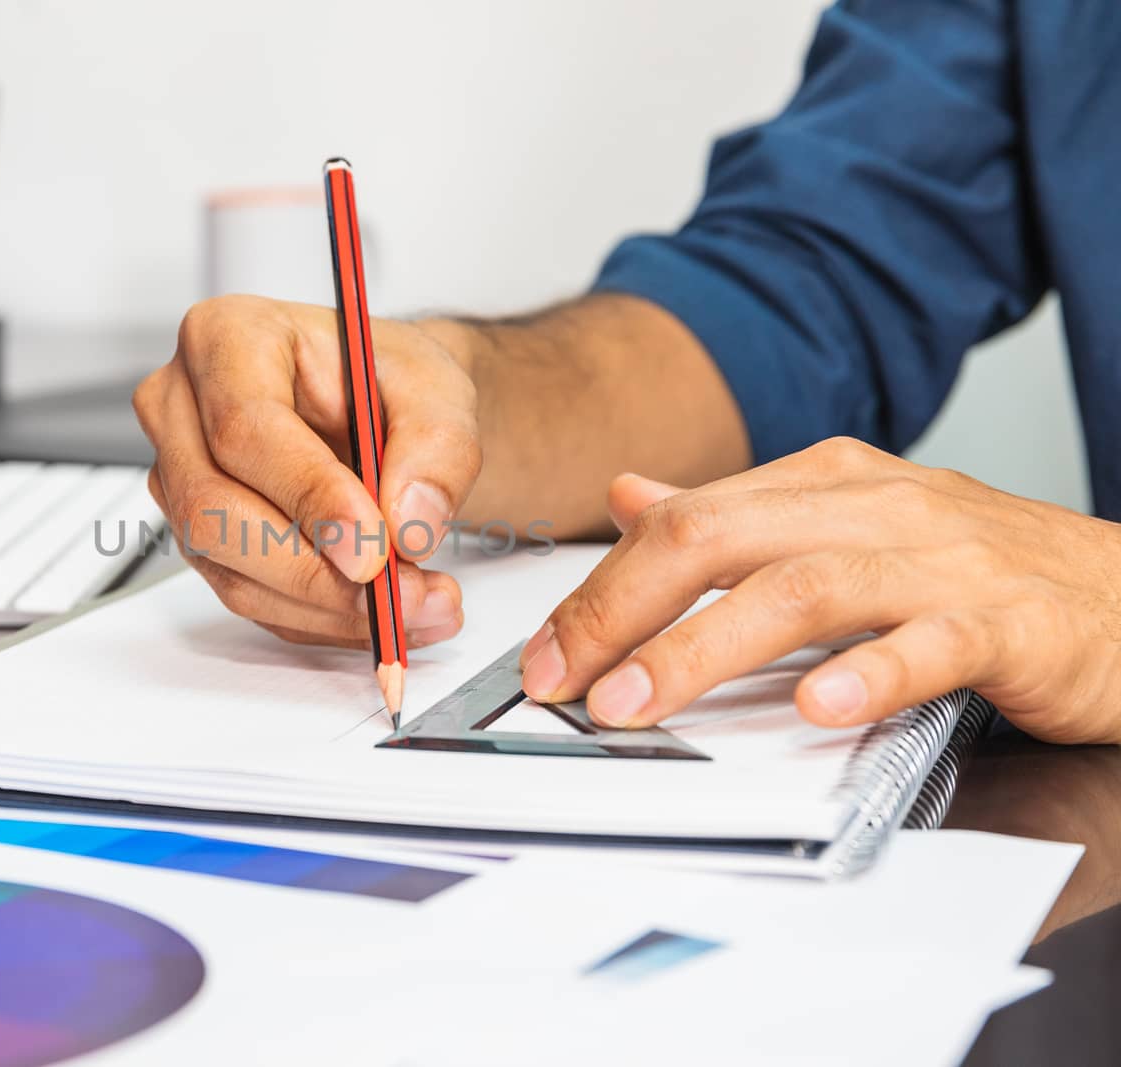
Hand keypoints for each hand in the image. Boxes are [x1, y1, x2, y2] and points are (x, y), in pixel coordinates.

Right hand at [133, 295, 481, 648]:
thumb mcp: (438, 389)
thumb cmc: (389, 382)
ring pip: (231, 569)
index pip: (244, 429)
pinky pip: (251, 599)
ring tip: (417, 606)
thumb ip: (436, 447)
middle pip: (214, 509)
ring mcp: (181, 479)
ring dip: (328, 607)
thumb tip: (408, 521)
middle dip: (316, 572)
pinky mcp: (202, 539)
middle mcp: (182, 408)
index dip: (309, 496)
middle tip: (400, 596)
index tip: (374, 547)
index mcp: (226, 338)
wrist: (385, 413)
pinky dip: (323, 618)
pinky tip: (381, 612)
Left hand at [518, 437, 1120, 744]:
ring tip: (641, 699)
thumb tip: (628, 496)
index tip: (548, 653)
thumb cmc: (978, 568)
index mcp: (827, 482)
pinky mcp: (1011, 622)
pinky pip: (932, 643)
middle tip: (564, 678)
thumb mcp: (844, 524)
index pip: (686, 521)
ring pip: (805, 589)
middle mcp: (876, 507)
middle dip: (624, 610)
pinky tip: (818, 707)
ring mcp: (944, 561)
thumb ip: (735, 514)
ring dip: (707, 648)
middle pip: (721, 540)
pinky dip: (871, 673)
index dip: (603, 588)